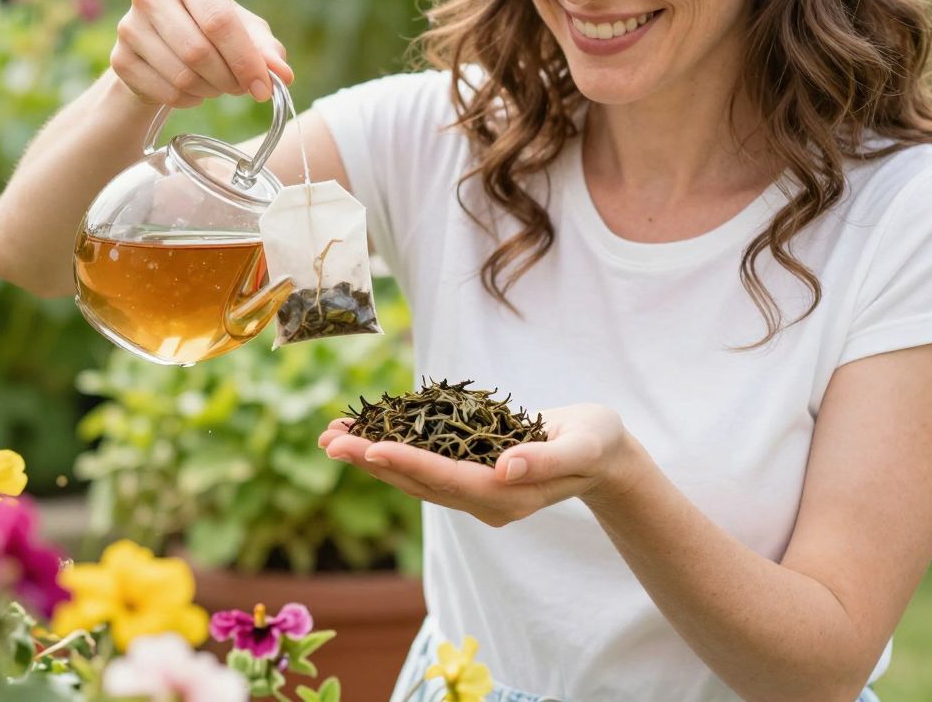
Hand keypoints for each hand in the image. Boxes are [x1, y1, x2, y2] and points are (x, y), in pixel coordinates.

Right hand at [111, 0, 293, 107]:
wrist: (165, 46)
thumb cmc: (213, 32)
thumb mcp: (246, 33)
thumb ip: (267, 51)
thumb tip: (283, 75)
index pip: (219, 21)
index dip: (245, 60)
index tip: (263, 88)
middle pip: (199, 52)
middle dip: (228, 79)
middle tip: (240, 88)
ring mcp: (129, 25)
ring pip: (181, 76)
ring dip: (209, 91)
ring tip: (216, 85)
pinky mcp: (119, 58)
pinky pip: (164, 92)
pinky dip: (188, 100)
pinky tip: (192, 90)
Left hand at [318, 403, 632, 527]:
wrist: (601, 453)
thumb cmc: (598, 443)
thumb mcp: (583, 445)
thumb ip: (546, 458)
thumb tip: (505, 469)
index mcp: (508, 497)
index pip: (448, 480)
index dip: (408, 462)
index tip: (370, 446)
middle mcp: (484, 500)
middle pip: (418, 483)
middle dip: (371, 460)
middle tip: (329, 440)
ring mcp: (474, 491)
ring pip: (412, 477)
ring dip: (370, 457)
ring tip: (331, 436)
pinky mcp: (468, 474)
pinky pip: (421, 465)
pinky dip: (390, 448)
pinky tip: (363, 431)